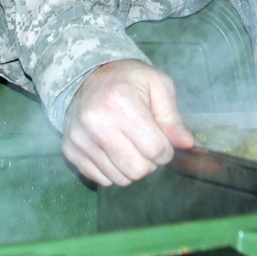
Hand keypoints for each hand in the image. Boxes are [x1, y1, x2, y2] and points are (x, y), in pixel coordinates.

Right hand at [61, 60, 193, 186]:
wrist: (88, 75)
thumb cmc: (128, 80)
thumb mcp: (157, 85)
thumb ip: (172, 117)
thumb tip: (186, 144)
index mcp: (122, 103)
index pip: (155, 149)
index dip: (166, 151)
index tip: (162, 141)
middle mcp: (97, 123)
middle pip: (137, 169)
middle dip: (149, 163)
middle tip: (146, 145)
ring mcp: (80, 139)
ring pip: (119, 179)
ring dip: (131, 168)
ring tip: (128, 145)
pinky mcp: (70, 150)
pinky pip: (101, 180)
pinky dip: (112, 170)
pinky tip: (112, 150)